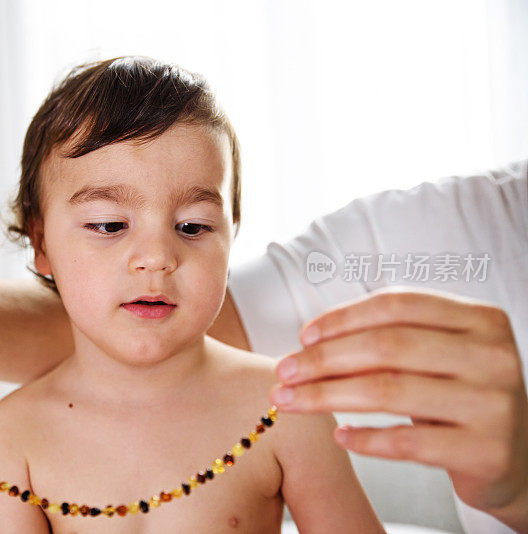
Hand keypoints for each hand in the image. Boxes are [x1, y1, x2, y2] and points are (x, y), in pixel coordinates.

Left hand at [270, 287, 527, 530]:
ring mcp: (492, 404)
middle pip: (386, 347)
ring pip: (389, 391)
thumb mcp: (439, 355)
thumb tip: (310, 339)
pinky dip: (364, 438)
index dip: (342, 318)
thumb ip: (391, 337)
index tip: (302, 337)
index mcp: (480, 318)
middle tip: (283, 373)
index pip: (397, 305)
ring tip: (290, 402)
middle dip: (323, 359)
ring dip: (327, 396)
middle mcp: (492, 356)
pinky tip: (338, 435)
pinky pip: (407, 443)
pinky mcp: (486, 451)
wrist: (518, 458)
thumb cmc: (460, 396)